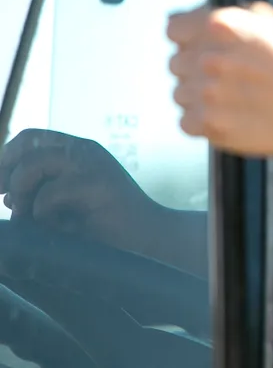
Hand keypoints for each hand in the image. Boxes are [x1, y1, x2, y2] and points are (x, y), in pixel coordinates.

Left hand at [0, 129, 166, 253]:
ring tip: (34, 219)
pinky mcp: (98, 184)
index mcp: (78, 152)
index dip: (7, 159)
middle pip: (27, 145)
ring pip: (33, 165)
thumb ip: (39, 193)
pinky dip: (43, 214)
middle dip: (8, 175)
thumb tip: (8, 194)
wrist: (149, 241)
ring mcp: (93, 164)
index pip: (29, 138)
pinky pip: (49, 194)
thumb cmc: (107, 228)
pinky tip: (59, 227)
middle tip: (11, 202)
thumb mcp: (66, 204)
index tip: (1, 190)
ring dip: (23, 194)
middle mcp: (85, 151)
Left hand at [166, 3, 272, 158]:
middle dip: (197, 68)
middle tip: (227, 76)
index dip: (189, 38)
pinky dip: (203, 121)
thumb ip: (228, 21)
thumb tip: (196, 22)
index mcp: (221, 26)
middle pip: (176, 63)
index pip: (174, 29)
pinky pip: (187, 122)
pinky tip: (229, 115)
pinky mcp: (210, 126)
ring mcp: (207, 94)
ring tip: (232, 98)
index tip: (201, 47)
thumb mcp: (270, 23)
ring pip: (180, 93)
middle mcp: (208, 57)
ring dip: (199, 96)